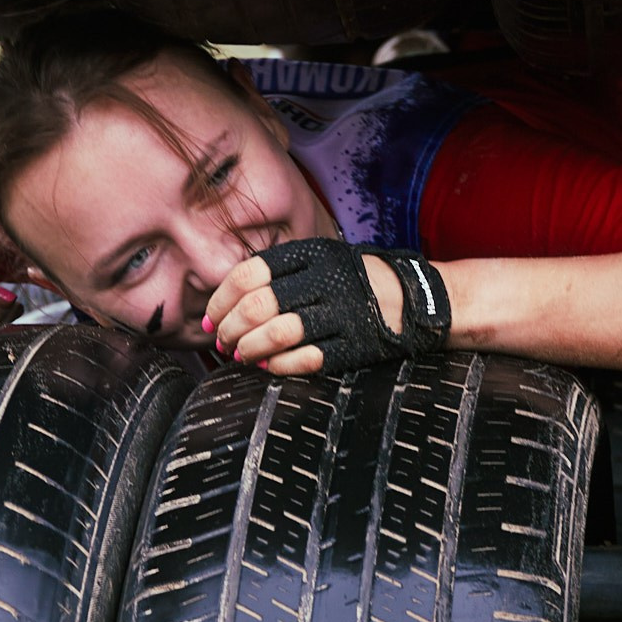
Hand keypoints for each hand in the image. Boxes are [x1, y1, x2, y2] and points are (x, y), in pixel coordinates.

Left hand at [205, 242, 404, 374]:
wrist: (410, 297)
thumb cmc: (350, 280)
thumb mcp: (318, 259)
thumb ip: (276, 274)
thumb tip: (224, 304)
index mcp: (310, 254)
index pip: (248, 274)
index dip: (220, 300)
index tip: (210, 318)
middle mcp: (324, 281)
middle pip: (258, 305)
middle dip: (230, 329)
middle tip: (222, 342)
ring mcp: (341, 313)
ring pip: (279, 333)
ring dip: (250, 349)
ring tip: (241, 355)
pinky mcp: (354, 344)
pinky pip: (307, 359)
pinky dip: (279, 365)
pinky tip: (268, 366)